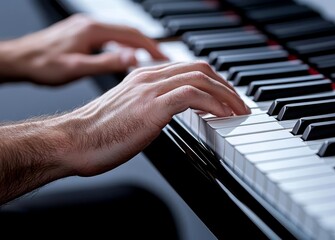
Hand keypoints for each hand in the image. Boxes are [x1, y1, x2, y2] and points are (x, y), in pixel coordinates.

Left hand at [0, 14, 166, 84]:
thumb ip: (107, 63)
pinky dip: (122, 45)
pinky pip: (110, 37)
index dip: (152, 47)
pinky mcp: (81, 33)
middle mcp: (91, 25)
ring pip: (120, 34)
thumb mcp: (77, 68)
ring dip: (137, 45)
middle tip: (164, 59)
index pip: (133, 35)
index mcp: (93, 31)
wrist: (18, 60)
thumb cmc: (42, 65)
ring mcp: (86, 28)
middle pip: (129, 32)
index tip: (166, 58)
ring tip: (149, 59)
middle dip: (149, 44)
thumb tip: (133, 59)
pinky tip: (124, 56)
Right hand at [58, 61, 249, 176]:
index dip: (214, 81)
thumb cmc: (99, 134)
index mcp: (144, 77)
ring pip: (200, 78)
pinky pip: (192, 95)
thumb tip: (173, 113)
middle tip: (240, 104)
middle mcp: (148, 77)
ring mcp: (150, 89)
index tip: (227, 97)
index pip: (189, 68)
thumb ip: (152, 106)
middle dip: (226, 85)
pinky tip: (223, 116)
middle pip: (200, 68)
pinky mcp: (152, 106)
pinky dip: (213, 104)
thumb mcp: (130, 113)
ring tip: (238, 111)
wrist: (73, 141)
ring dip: (226, 95)